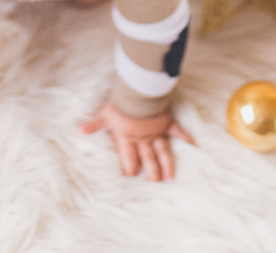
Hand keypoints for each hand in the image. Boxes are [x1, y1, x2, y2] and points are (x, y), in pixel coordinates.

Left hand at [80, 102, 195, 180]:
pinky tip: (195, 147)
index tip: (132, 177)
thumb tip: (79, 131)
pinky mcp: (167, 123)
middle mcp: (143, 139)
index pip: (128, 157)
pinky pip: (179, 133)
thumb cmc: (121, 103)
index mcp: (128, 138)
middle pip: (147, 158)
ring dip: (167, 164)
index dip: (129, 167)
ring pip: (163, 151)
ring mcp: (156, 132)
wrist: (138, 93)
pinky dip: (187, 139)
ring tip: (170, 177)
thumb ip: (94, 124)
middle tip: (155, 183)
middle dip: (151, 171)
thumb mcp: (105, 114)